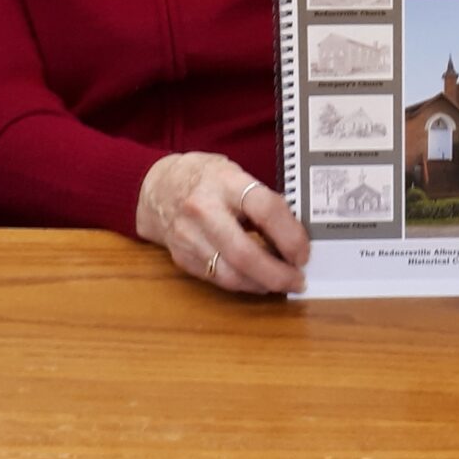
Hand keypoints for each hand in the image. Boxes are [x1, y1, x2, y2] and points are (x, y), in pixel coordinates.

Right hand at [136, 152, 308, 294]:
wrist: (155, 188)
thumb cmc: (203, 177)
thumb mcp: (234, 173)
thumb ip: (260, 199)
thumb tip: (295, 233)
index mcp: (224, 182)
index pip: (265, 210)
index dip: (291, 235)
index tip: (304, 251)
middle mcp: (204, 210)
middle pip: (245, 253)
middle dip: (277, 274)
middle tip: (298, 279)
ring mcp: (189, 237)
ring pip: (231, 274)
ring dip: (262, 284)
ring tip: (282, 283)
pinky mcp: (182, 258)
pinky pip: (217, 280)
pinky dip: (243, 284)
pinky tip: (258, 281)